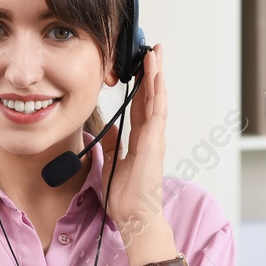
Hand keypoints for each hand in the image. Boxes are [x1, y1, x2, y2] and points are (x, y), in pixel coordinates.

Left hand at [99, 43, 166, 235]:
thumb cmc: (125, 195)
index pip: (141, 106)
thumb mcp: (111, 162)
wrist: (133, 215)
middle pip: (152, 97)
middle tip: (152, 50)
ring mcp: (155, 137)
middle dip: (152, 73)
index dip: (141, 85)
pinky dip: (157, 92)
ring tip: (154, 54)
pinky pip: (157, 112)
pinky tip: (156, 76)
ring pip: (157, 99)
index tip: (140, 67)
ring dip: (156, 75)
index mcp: (141, 140)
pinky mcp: (154, 142)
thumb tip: (108, 128)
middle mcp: (151, 135)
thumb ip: (112, 144)